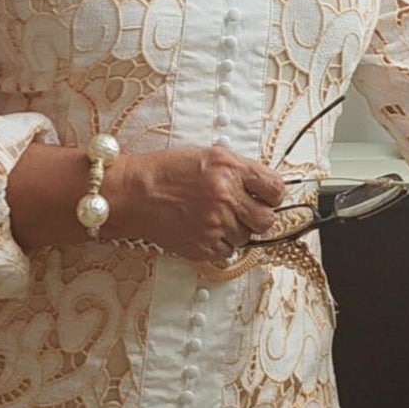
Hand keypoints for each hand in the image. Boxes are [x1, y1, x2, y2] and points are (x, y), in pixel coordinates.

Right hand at [107, 145, 286, 262]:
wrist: (133, 194)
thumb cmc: (166, 171)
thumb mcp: (208, 156)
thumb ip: (240, 170)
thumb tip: (265, 187)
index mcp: (230, 168)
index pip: (275, 189)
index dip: (272, 195)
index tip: (265, 197)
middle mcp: (225, 196)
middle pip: (266, 220)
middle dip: (258, 216)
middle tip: (243, 211)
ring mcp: (215, 224)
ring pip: (246, 238)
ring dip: (235, 230)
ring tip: (213, 217)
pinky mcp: (203, 246)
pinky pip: (227, 252)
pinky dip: (220, 244)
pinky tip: (203, 229)